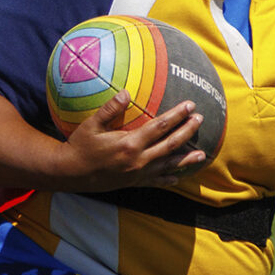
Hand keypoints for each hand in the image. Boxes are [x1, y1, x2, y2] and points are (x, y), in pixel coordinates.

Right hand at [59, 89, 206, 191]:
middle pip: (170, 145)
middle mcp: (138, 160)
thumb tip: (126, 92)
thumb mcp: (91, 125)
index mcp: (130, 144)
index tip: (190, 106)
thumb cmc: (80, 146)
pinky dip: (169, 179)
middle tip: (200, 119)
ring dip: (186, 159)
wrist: (71, 173)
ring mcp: (138, 173)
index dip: (177, 115)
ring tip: (202, 154)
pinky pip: (156, 181)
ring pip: (168, 165)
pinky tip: (178, 176)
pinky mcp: (134, 182)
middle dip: (187, 131)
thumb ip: (110, 109)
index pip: (160, 127)